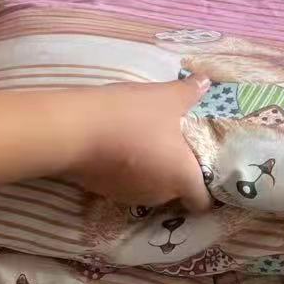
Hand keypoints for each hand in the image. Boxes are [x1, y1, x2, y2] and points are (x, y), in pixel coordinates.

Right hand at [65, 78, 212, 212]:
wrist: (75, 132)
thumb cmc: (132, 116)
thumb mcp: (165, 97)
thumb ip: (189, 92)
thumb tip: (205, 81)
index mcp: (183, 179)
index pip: (203, 202)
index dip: (208, 190)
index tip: (206, 171)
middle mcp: (160, 195)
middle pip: (177, 192)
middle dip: (177, 174)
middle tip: (176, 147)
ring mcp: (130, 196)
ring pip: (150, 187)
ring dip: (151, 171)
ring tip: (147, 144)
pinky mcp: (105, 192)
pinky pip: (126, 183)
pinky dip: (127, 170)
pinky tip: (121, 147)